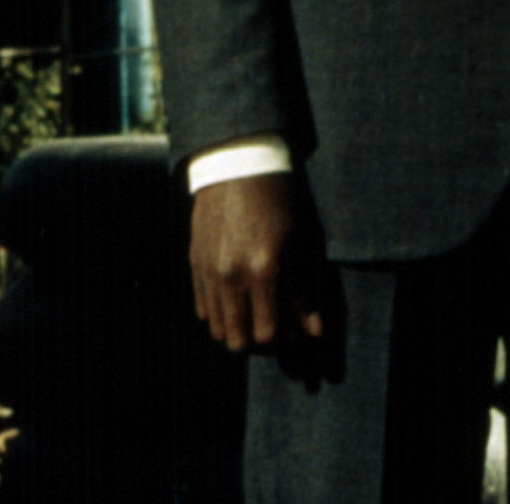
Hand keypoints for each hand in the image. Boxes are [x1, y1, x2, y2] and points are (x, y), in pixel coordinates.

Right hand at [189, 171, 322, 352]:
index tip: (292, 334)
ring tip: (255, 316)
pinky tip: (236, 300)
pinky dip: (219, 312)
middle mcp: (232, 276)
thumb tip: (315, 332)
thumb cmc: (279, 201)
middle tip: (273, 330)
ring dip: (236, 329)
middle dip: (257, 343)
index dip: (281, 340)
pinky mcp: (194, 264)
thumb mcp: (298, 243)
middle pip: (237, 339)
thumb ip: (302, 292)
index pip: (266, 333)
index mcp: (264, 270)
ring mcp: (209, 271)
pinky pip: (202, 307)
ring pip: (216, 328)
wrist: (240, 166)